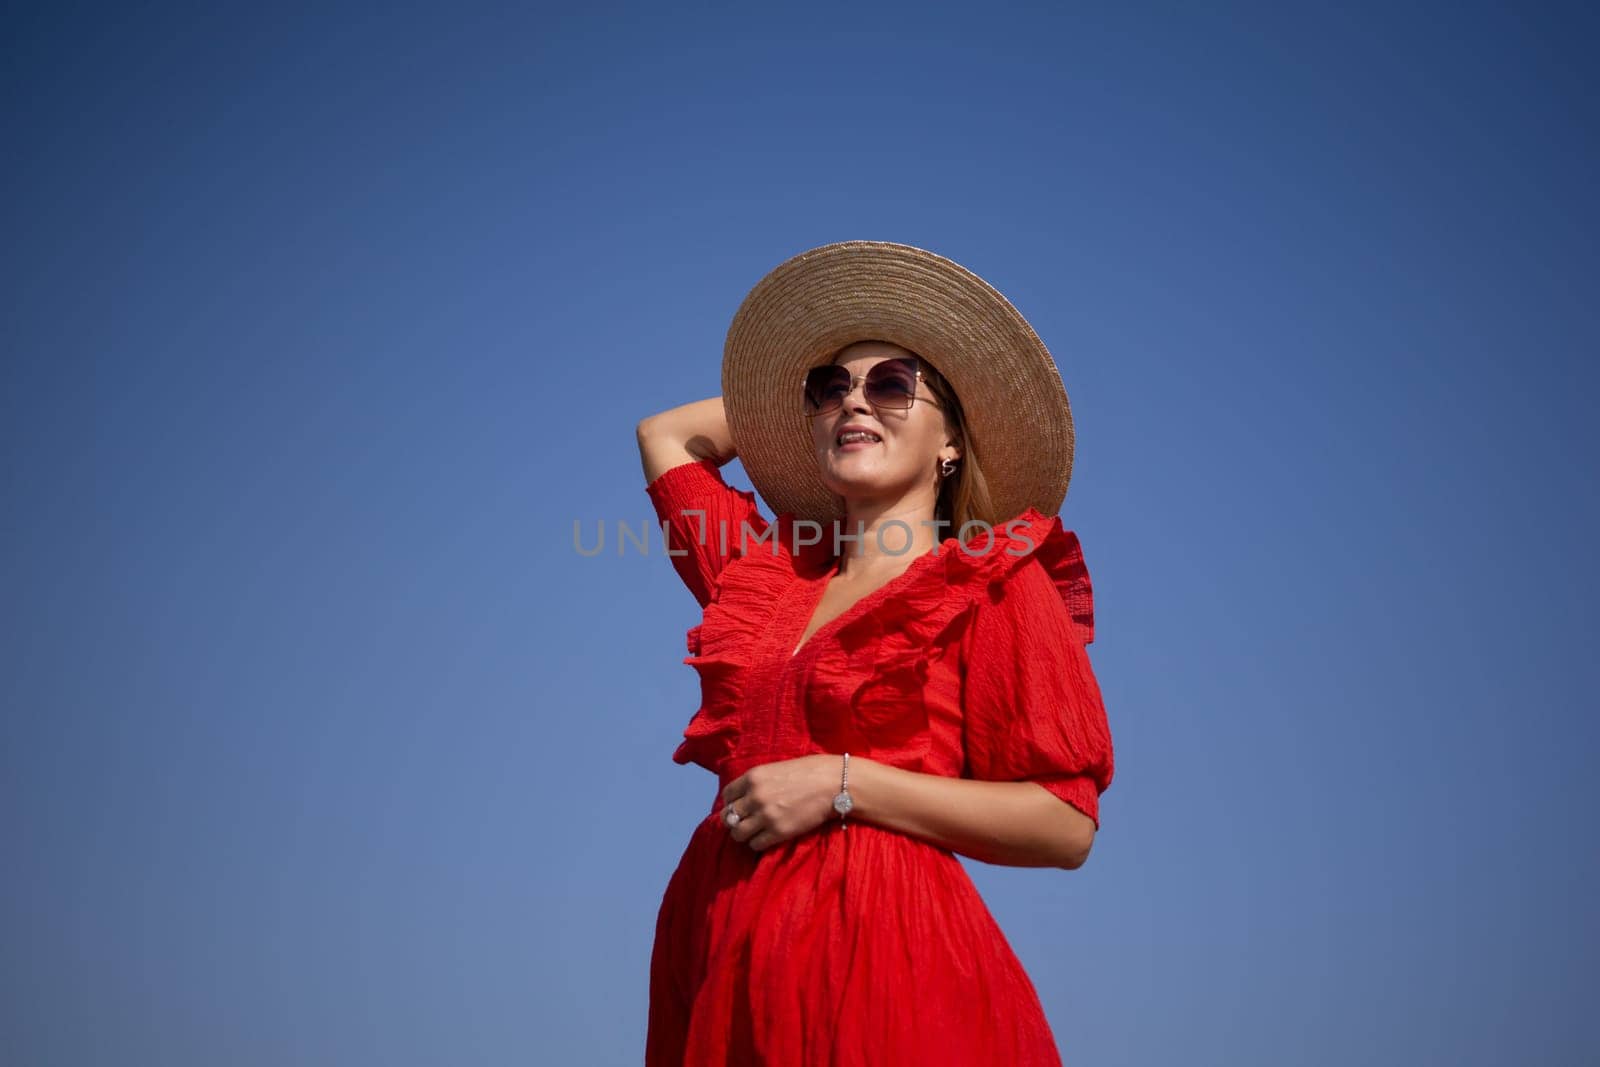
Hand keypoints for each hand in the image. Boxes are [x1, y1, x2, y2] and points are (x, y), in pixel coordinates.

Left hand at [720, 754, 840, 851]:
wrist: (834, 783)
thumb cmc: (809, 772)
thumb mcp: (776, 769)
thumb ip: (759, 782)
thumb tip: (745, 797)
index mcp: (753, 777)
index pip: (726, 796)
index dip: (731, 804)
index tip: (740, 808)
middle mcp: (754, 796)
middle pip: (728, 817)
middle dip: (735, 821)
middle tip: (746, 823)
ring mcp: (765, 816)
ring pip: (738, 834)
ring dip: (745, 835)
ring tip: (755, 833)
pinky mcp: (778, 832)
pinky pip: (755, 845)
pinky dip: (758, 843)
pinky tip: (767, 838)